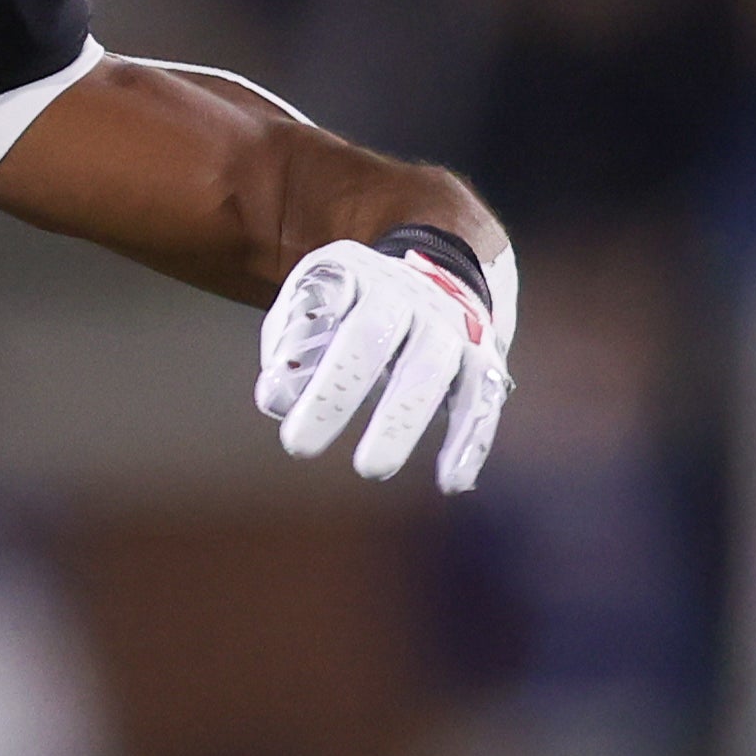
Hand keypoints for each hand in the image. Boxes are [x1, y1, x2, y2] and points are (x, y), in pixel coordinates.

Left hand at [257, 235, 510, 490]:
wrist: (440, 274)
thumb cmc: (354, 307)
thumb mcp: (314, 305)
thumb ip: (290, 346)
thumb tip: (277, 400)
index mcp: (351, 273)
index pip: (322, 297)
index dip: (297, 341)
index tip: (272, 399)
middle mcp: (403, 291)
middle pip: (369, 336)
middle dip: (335, 392)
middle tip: (298, 445)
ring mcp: (447, 323)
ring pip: (428, 370)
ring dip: (400, 422)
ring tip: (371, 469)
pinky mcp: (483, 357)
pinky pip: (480, 397)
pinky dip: (469, 440)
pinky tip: (452, 481)